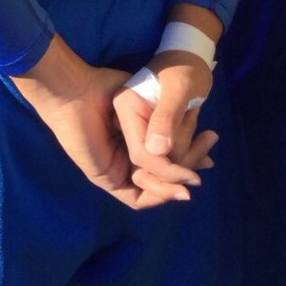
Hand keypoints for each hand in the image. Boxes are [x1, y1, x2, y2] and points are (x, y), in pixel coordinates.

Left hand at [13, 36, 202, 209]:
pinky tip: (175, 184)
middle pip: (165, 176)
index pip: (166, 159)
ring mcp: (116, 170)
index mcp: (133, 140)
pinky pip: (137, 198)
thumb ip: (166, 118)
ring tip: (195, 170)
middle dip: (189, 169)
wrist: (76, 90)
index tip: (210, 150)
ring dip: (177, 183)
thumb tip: (195, 128)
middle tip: (209, 159)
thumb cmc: (105, 87)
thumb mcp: (145, 102)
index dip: (188, 158)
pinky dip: (157, 195)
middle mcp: (126, 157)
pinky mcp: (106, 178)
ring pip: (155, 189)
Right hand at [112, 50, 216, 197]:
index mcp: (126, 110)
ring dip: (189, 155)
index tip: (193, 178)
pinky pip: (168, 152)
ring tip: (209, 137)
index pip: (141, 155)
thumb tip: (159, 152)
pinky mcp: (154, 130)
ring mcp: (140, 127)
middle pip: (149, 163)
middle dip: (180, 165)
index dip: (166, 170)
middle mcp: (127, 122)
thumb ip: (165, 117)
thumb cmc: (184, 65)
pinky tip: (206, 144)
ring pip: (161, 160)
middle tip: (208, 153)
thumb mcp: (178, 87)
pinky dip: (189, 152)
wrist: (189, 53)